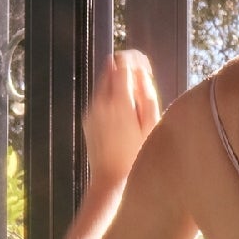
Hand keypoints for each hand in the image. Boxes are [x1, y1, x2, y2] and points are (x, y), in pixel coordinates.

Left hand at [83, 50, 160, 187]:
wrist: (111, 179)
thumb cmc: (137, 156)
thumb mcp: (151, 126)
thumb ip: (146, 95)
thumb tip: (142, 72)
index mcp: (119, 101)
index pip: (122, 62)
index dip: (135, 59)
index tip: (144, 65)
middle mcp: (101, 101)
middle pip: (110, 67)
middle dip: (126, 68)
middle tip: (141, 80)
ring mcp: (92, 110)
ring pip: (104, 82)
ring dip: (118, 83)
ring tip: (134, 102)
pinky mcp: (88, 119)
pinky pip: (100, 99)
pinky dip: (111, 98)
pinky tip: (123, 118)